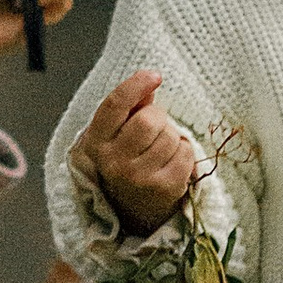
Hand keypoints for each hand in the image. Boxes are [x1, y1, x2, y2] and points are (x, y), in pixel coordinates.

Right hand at [72, 67, 196, 234]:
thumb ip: (131, 106)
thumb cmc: (126, 158)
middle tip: (153, 129)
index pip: (114, 106)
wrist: (131, 207)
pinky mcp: (164, 188)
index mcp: (96, 143)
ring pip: (171, 135)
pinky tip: (170, 162)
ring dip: (171, 136)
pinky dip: (184, 151)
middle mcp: (114, 162)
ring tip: (159, 150)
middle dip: (158, 117)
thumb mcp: (117, 133)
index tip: (155, 75)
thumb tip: (149, 83)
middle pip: (149, 118)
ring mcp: (139, 178)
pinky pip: (186, 152)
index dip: (135, 85)